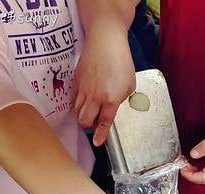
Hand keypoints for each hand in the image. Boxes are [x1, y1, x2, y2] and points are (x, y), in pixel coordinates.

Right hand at [73, 29, 135, 146]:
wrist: (105, 40)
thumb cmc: (121, 60)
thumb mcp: (129, 85)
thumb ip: (120, 99)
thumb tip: (112, 106)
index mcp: (111, 99)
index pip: (104, 123)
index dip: (100, 135)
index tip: (97, 142)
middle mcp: (95, 96)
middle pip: (85, 120)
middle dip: (89, 126)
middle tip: (96, 125)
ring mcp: (83, 88)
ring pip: (78, 110)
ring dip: (84, 116)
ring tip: (91, 113)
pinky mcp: (76, 80)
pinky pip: (74, 97)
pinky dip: (79, 103)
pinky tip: (86, 100)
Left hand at [179, 124, 204, 184]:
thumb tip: (193, 154)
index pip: (202, 178)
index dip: (190, 175)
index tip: (182, 167)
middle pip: (204, 180)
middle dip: (191, 175)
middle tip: (183, 164)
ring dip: (196, 174)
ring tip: (189, 163)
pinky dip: (203, 172)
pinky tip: (199, 163)